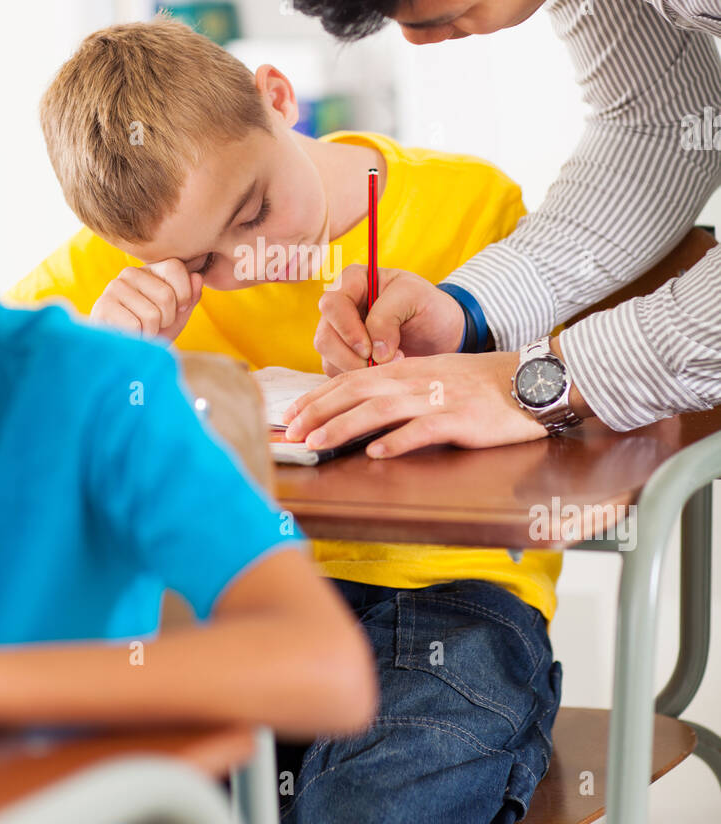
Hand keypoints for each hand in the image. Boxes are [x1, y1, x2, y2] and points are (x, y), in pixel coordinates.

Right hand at [91, 260, 202, 339]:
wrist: (127, 354)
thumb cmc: (154, 331)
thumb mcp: (178, 315)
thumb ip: (191, 297)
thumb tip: (197, 277)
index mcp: (150, 269)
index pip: (175, 267)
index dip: (184, 295)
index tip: (177, 310)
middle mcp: (131, 273)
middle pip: (166, 295)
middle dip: (166, 319)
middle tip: (154, 325)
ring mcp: (114, 287)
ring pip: (152, 315)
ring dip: (152, 332)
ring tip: (141, 331)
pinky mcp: (103, 306)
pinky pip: (135, 326)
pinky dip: (138, 338)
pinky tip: (128, 336)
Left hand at [283, 351, 548, 455]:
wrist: (531, 381)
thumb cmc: (482, 385)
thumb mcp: (436, 378)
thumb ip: (402, 389)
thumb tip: (365, 408)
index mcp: (408, 370)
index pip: (353, 378)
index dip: (319, 395)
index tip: (293, 413)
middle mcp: (416, 380)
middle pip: (357, 390)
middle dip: (320, 410)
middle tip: (291, 433)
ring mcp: (438, 399)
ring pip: (382, 408)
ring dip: (345, 425)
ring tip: (319, 442)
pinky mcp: (461, 420)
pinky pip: (424, 429)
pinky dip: (398, 441)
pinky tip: (376, 453)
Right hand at [314, 265, 465, 373]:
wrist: (440, 333)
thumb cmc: (427, 306)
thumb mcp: (414, 296)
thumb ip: (388, 315)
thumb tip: (374, 351)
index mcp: (353, 282)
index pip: (332, 305)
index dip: (347, 329)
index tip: (369, 348)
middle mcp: (340, 308)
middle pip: (324, 336)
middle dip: (352, 356)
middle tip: (384, 362)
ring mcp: (339, 334)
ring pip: (328, 358)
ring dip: (358, 369)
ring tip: (390, 365)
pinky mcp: (342, 358)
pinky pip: (338, 373)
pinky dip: (360, 378)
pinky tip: (382, 372)